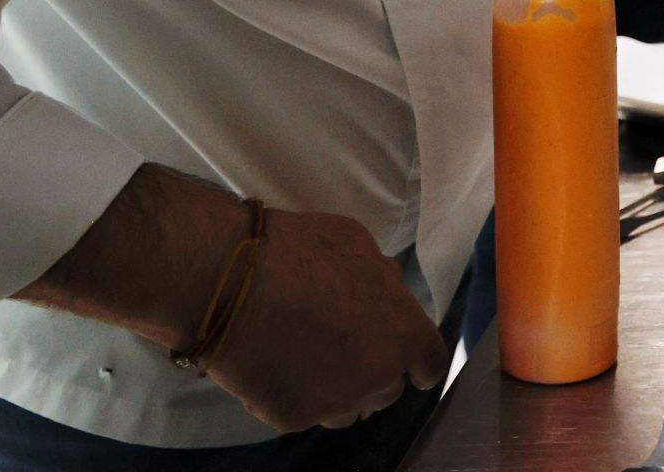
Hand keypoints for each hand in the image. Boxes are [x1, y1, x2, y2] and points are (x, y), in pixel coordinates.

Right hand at [20, 166, 446, 433]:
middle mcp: (376, 378)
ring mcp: (334, 403)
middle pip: (388, 389)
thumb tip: (387, 288)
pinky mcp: (292, 418)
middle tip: (350, 347)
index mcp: (403, 334)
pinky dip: (298, 393)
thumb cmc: (302, 252)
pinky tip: (280, 365)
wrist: (232, 282)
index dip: (421, 361)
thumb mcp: (358, 245)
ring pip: (349, 408)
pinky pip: (306, 411)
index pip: (430, 362)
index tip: (413, 363)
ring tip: (314, 358)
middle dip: (376, 371)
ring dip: (341, 389)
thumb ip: (381, 277)